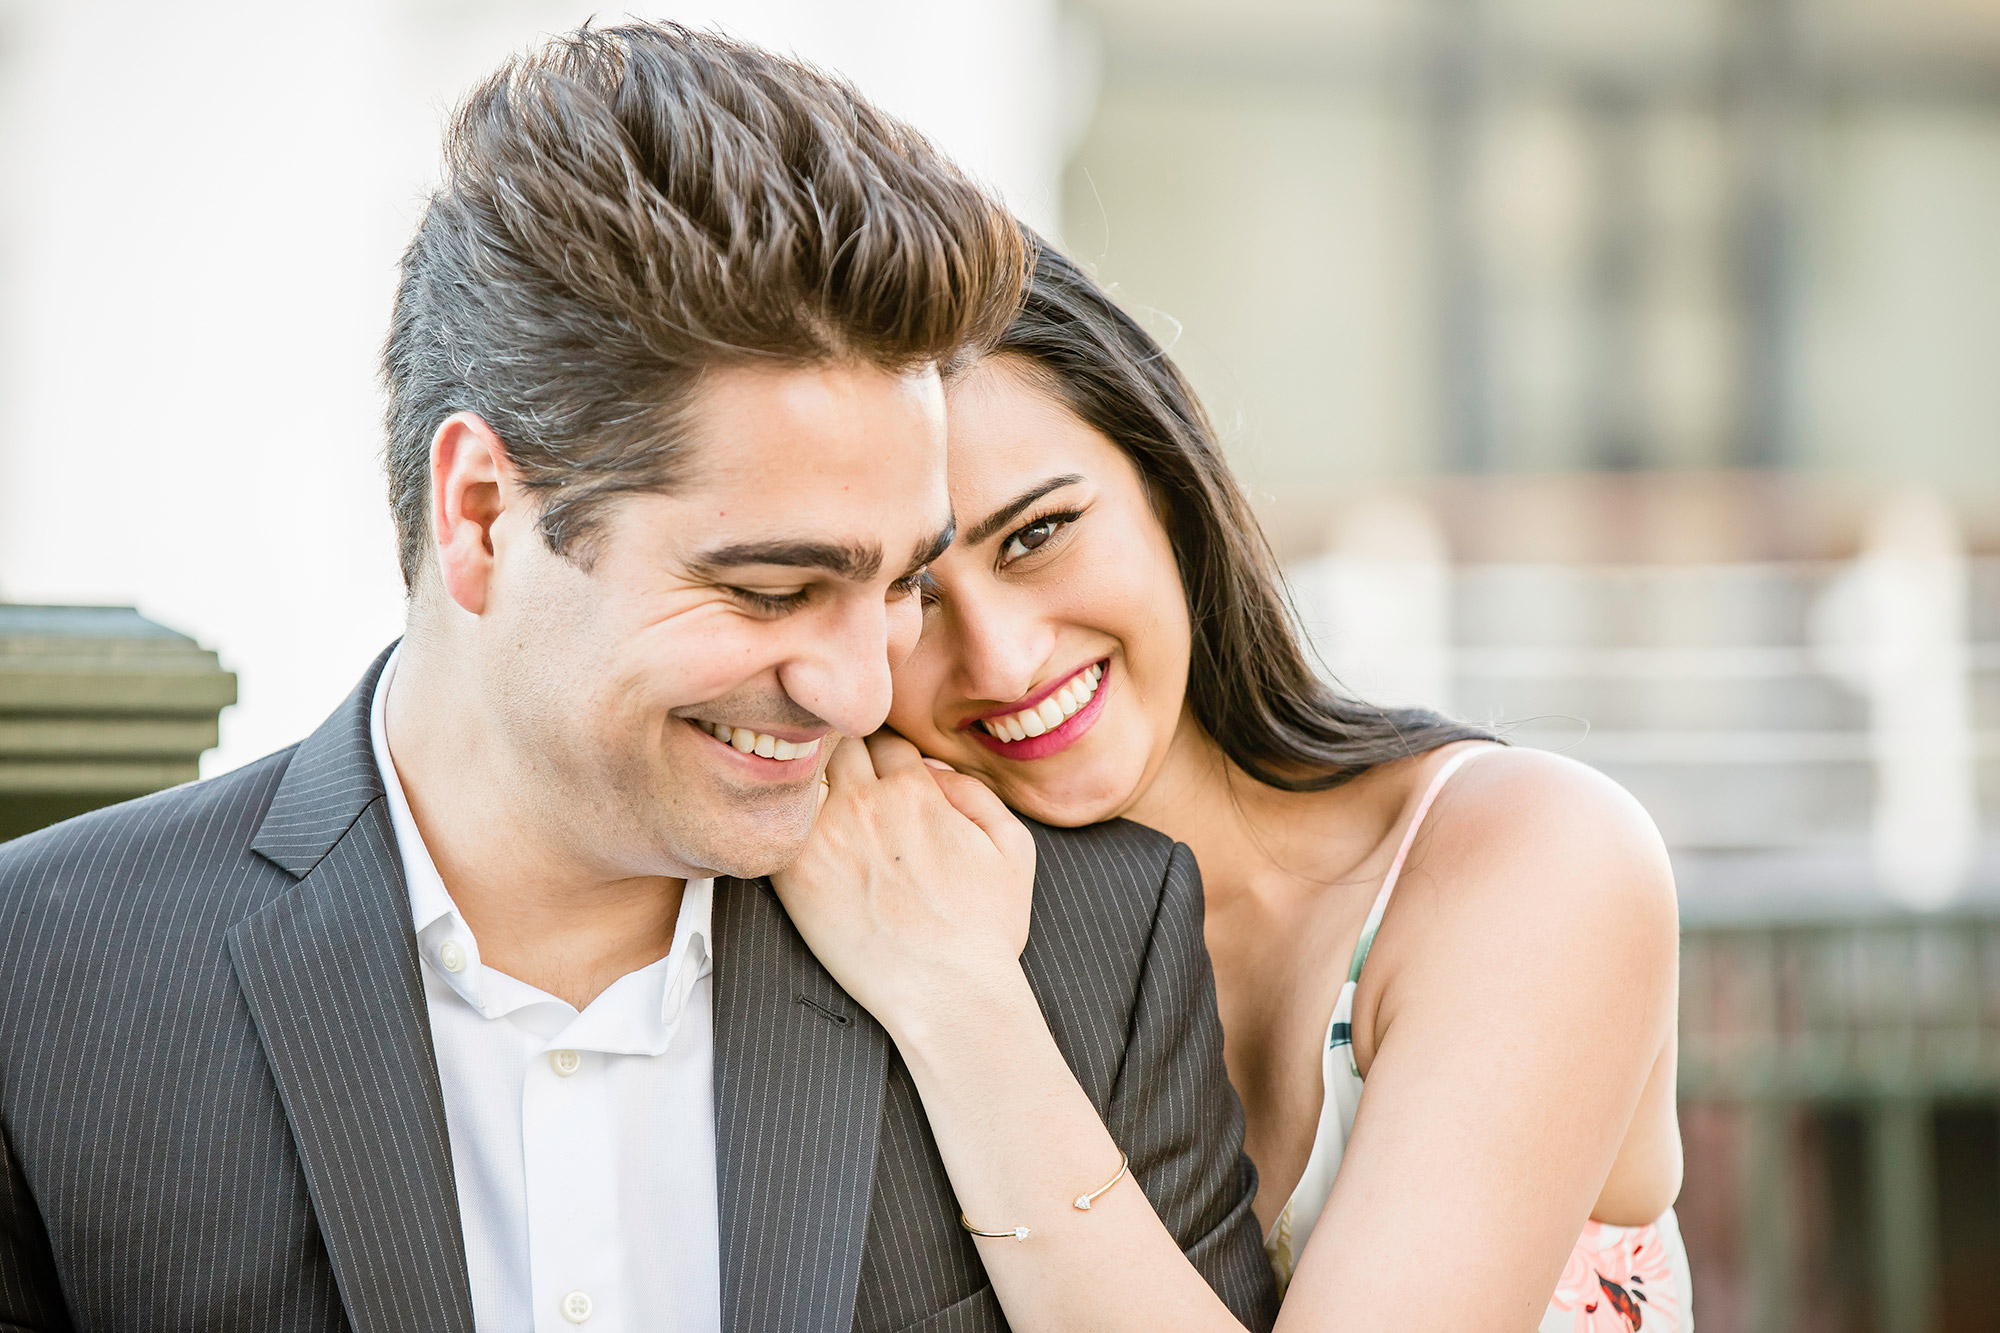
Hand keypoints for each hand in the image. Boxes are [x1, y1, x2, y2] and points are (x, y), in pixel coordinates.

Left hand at [770, 732, 1036, 1037]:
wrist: (948, 993)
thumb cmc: (985, 929)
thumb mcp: (1014, 847)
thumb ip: (976, 791)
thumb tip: (935, 770)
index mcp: (915, 789)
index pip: (884, 739)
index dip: (884, 753)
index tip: (880, 774)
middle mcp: (864, 802)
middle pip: (839, 744)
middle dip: (845, 754)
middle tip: (846, 785)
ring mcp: (824, 835)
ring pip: (803, 776)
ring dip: (810, 781)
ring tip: (817, 807)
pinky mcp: (794, 874)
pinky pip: (774, 823)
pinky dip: (781, 821)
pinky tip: (791, 838)